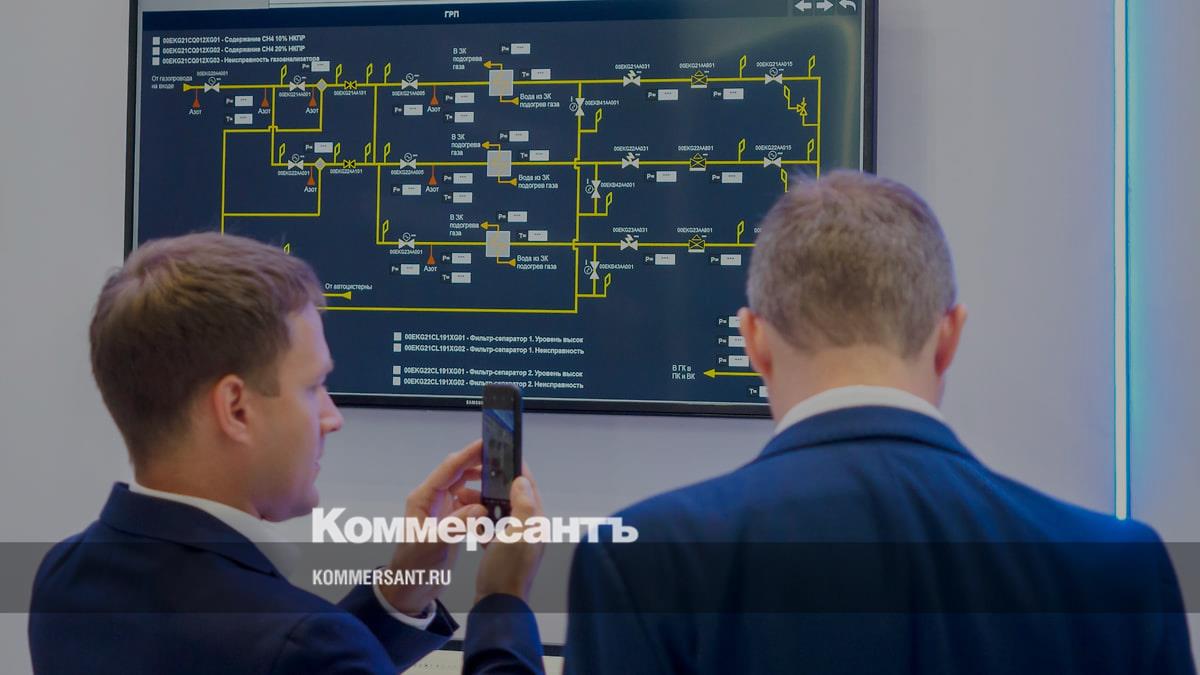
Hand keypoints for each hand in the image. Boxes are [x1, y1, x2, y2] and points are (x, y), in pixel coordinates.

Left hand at [378, 439, 485, 615]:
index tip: (486, 444)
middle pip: (457, 473)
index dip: (467, 455)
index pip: (448, 470)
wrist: (409, 589)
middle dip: (477, 464)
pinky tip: (493, 504)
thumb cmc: (414, 566)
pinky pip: (468, 503)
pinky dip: (481, 501)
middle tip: (500, 460)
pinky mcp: (449, 521)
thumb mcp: (435, 545)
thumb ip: (457, 524)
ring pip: (464, 487)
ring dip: (481, 483)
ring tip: (500, 481)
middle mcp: (432, 500)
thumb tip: (479, 508)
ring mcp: (441, 510)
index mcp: (423, 499)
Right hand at [474, 470, 544, 604]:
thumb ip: (522, 506)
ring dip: (483, 502)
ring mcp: (515, 540)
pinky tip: (468, 518)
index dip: (516, 469)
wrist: (498, 604)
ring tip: (463, 495)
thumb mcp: (517, 534)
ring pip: (499, 511)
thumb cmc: (507, 570)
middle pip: (512, 497)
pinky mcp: (502, 549)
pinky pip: (492, 527)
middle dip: (493, 484)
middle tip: (474, 475)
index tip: (501, 455)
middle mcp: (528, 528)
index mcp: (535, 521)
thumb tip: (521, 480)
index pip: (528, 486)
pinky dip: (480, 521)